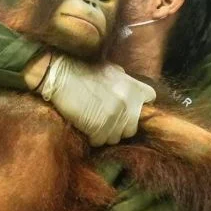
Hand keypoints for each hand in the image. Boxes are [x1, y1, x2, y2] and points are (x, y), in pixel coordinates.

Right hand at [40, 56, 155, 146]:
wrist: (60, 75)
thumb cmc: (82, 69)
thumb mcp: (110, 70)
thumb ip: (124, 82)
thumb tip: (131, 92)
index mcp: (133, 87)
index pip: (150, 99)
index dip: (140, 105)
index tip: (130, 108)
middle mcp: (128, 103)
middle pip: (132, 127)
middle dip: (120, 126)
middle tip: (106, 120)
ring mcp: (114, 117)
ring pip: (116, 137)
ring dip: (105, 133)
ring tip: (93, 123)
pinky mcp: (99, 128)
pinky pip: (100, 141)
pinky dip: (92, 138)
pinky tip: (85, 126)